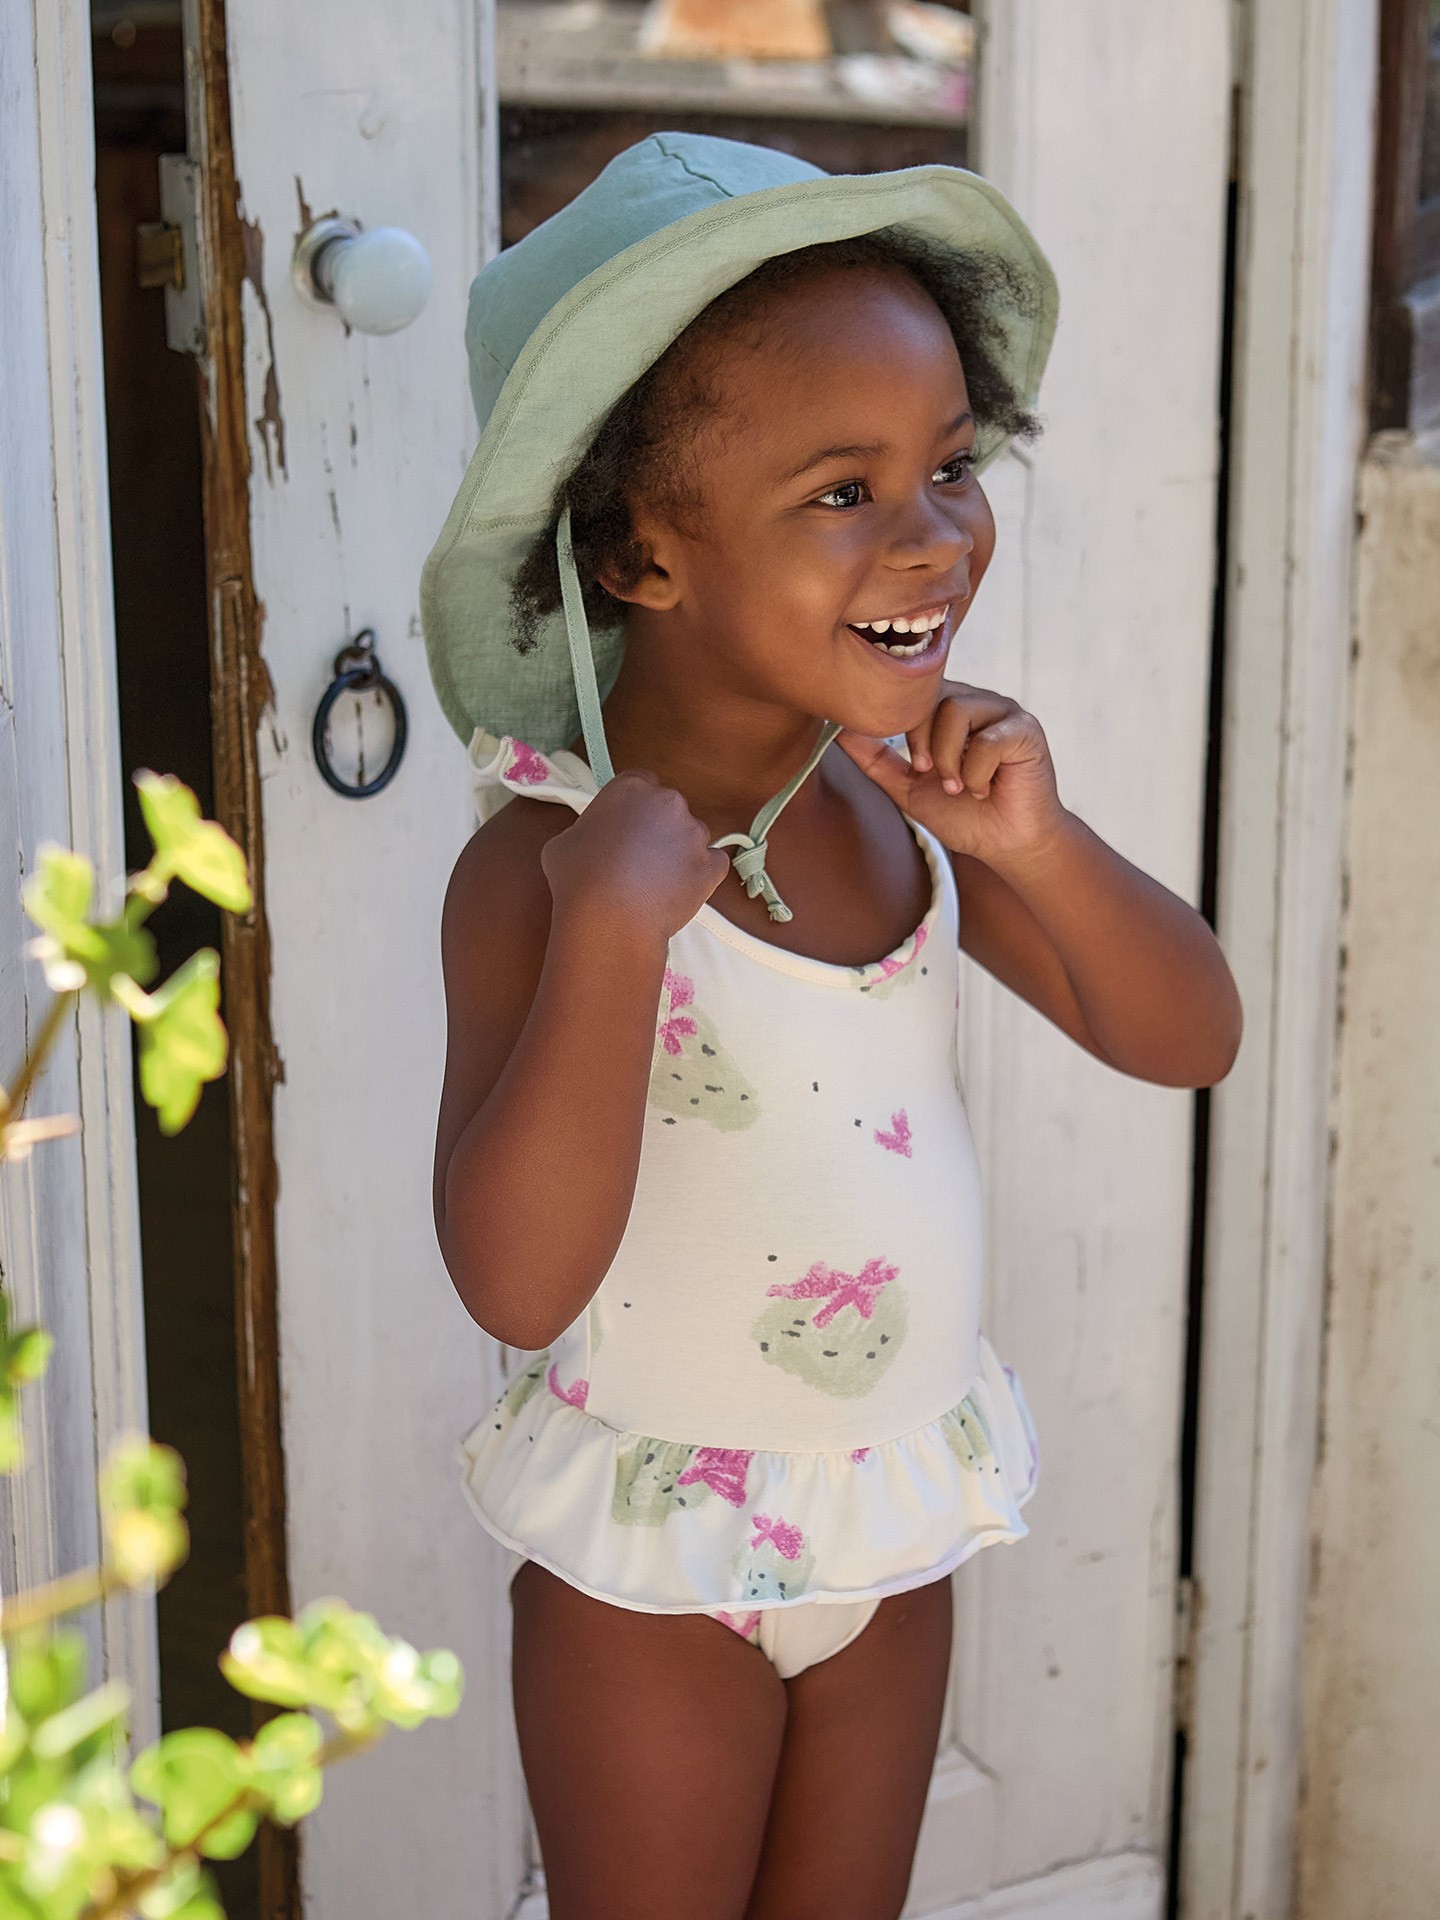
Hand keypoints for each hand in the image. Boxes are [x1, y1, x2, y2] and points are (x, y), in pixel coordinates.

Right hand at [541, 769, 728, 939]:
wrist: (608, 919)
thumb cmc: (578, 880)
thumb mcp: (563, 841)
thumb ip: (588, 829)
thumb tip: (593, 839)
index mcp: (631, 787)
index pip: (641, 783)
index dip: (633, 807)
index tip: (626, 824)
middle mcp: (668, 802)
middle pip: (668, 809)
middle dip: (657, 829)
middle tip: (636, 857)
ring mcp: (694, 834)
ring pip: (691, 837)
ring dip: (677, 852)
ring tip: (654, 881)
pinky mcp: (711, 866)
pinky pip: (713, 864)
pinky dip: (701, 875)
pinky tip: (678, 890)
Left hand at [836, 681, 1067, 867]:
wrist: (1005, 844)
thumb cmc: (962, 814)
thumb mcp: (907, 786)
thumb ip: (875, 758)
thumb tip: (837, 730)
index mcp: (947, 707)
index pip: (911, 691)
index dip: (901, 724)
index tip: (912, 765)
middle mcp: (975, 701)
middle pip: (930, 695)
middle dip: (921, 741)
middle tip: (930, 775)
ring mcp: (1002, 712)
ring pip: (956, 710)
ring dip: (948, 758)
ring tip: (958, 786)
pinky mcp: (1025, 730)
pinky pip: (988, 739)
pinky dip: (976, 773)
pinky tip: (984, 789)